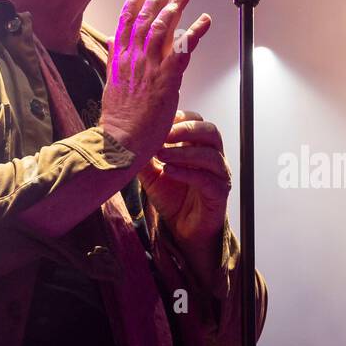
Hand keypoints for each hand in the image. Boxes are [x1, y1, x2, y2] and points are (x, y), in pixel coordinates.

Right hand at [100, 0, 211, 163]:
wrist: (120, 142)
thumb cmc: (118, 121)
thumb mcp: (111, 84)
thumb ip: (116, 61)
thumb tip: (114, 42)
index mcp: (119, 59)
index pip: (126, 19)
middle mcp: (132, 58)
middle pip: (146, 17)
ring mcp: (149, 67)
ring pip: (163, 27)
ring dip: (176, 6)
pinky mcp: (166, 79)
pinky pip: (184, 49)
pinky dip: (195, 32)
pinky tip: (205, 20)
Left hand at [139, 110, 231, 248]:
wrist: (183, 228)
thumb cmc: (172, 197)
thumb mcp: (151, 173)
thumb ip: (144, 155)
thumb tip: (126, 138)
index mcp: (199, 146)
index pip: (197, 120)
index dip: (179, 118)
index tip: (159, 123)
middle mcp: (214, 156)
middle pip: (210, 131)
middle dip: (186, 129)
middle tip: (164, 134)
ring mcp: (219, 174)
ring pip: (210, 155)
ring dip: (184, 152)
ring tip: (161, 155)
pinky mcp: (218, 193)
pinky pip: (206, 179)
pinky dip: (186, 173)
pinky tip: (168, 171)